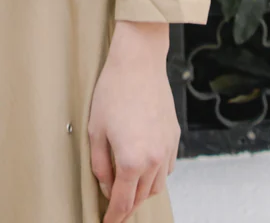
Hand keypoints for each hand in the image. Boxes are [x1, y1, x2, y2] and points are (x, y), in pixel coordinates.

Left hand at [87, 21, 178, 222]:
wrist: (139, 63)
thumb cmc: (114, 90)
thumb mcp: (95, 130)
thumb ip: (100, 165)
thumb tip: (107, 186)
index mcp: (131, 161)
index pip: (122, 202)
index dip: (113, 217)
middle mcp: (153, 160)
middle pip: (141, 197)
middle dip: (127, 206)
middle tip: (115, 207)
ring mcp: (166, 149)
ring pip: (157, 186)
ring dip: (142, 192)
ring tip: (128, 188)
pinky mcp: (174, 137)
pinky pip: (166, 167)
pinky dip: (155, 174)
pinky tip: (144, 166)